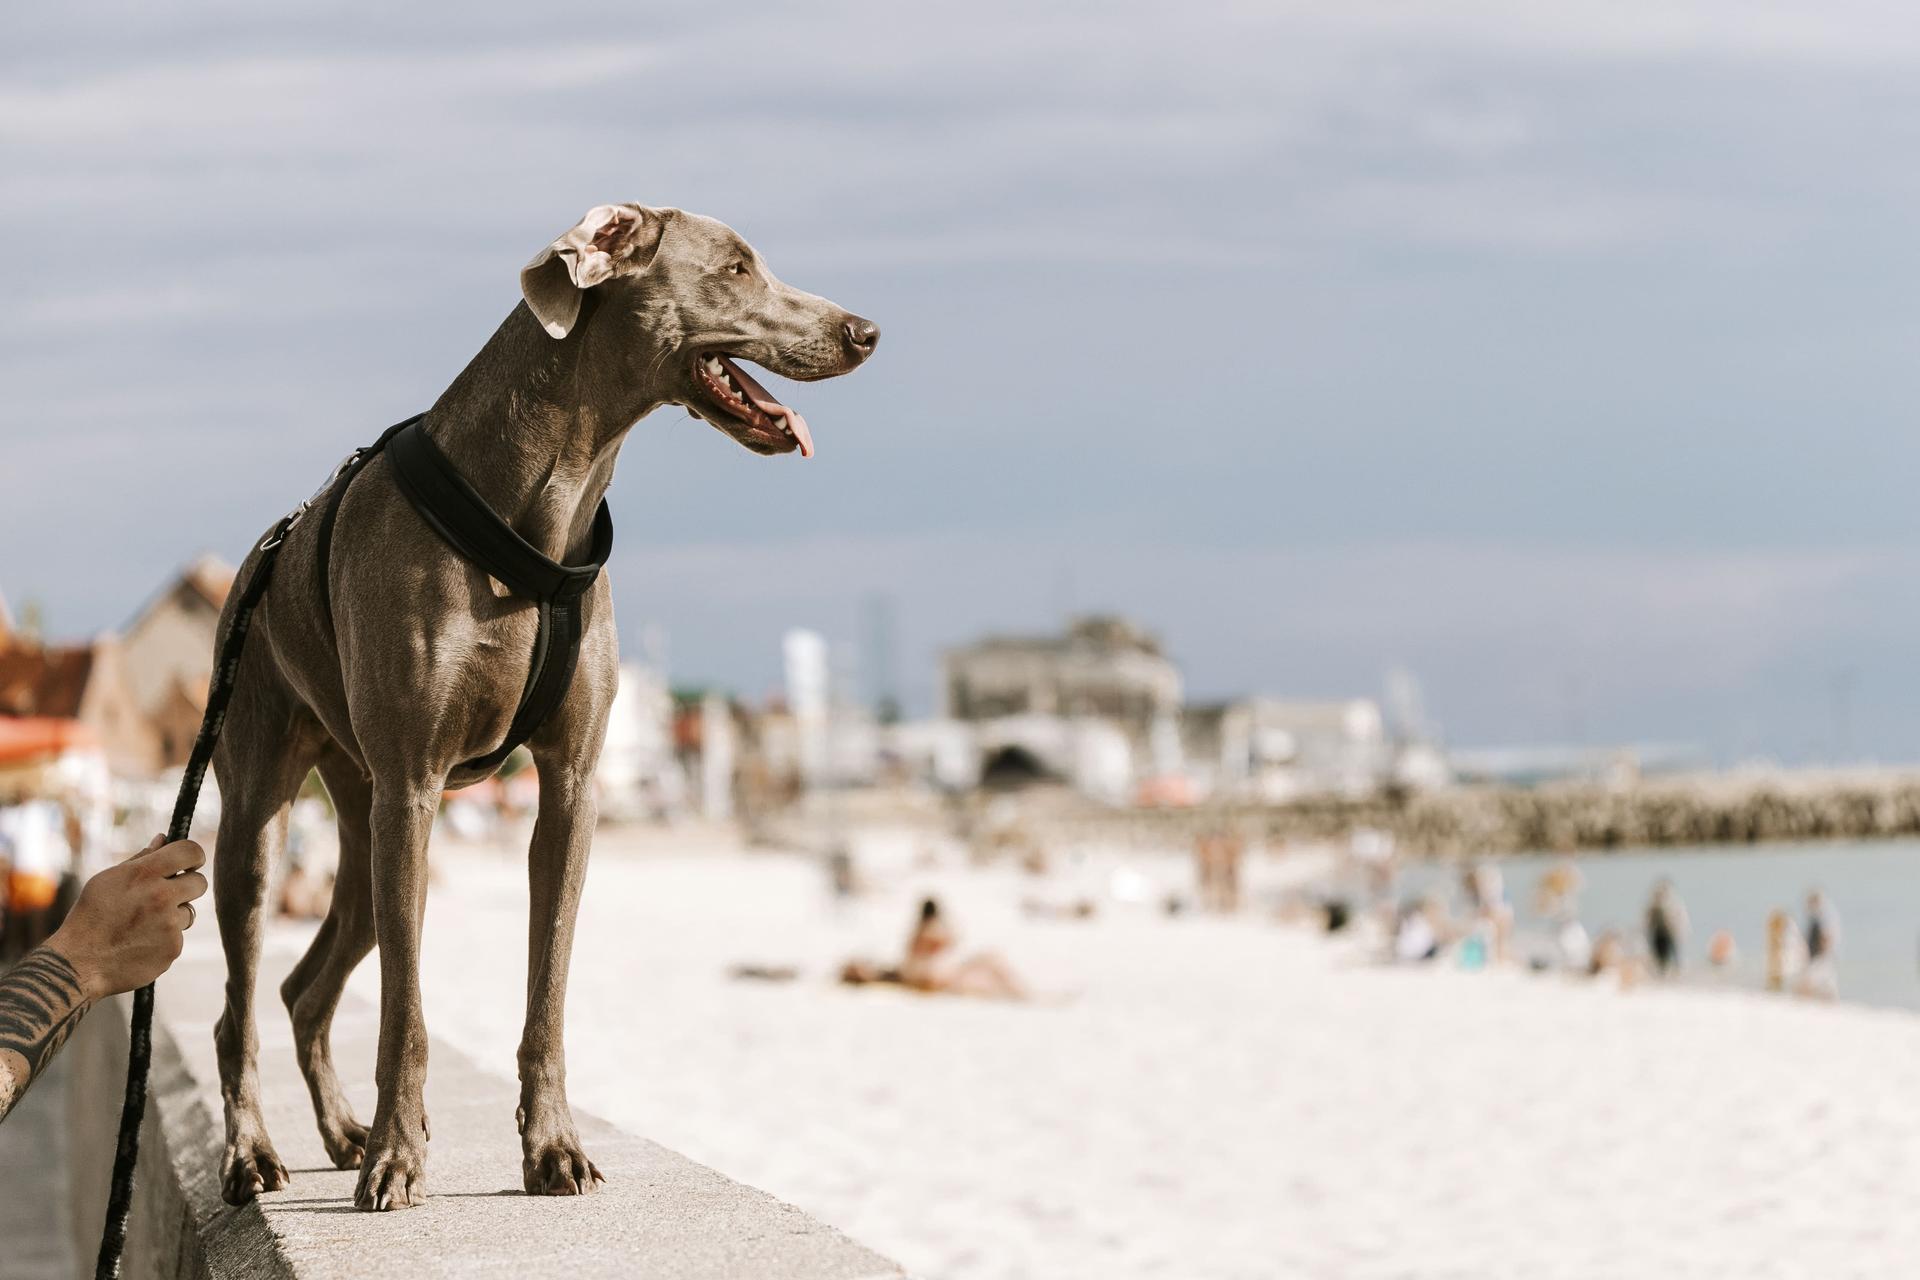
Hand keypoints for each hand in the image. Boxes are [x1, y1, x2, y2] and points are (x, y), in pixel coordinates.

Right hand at [46, 835, 208, 1001]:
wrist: (79, 963)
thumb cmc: (91, 917)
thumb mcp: (107, 881)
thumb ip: (140, 859)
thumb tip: (163, 838)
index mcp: (144, 874)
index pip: (190, 851)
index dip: (194, 855)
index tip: (189, 863)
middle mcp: (161, 896)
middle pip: (200, 882)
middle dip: (187, 886)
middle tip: (166, 895)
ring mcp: (169, 924)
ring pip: (189, 911)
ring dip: (173, 916)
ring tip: (142, 925)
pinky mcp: (173, 948)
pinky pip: (178, 936)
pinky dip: (164, 939)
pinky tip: (140, 943)